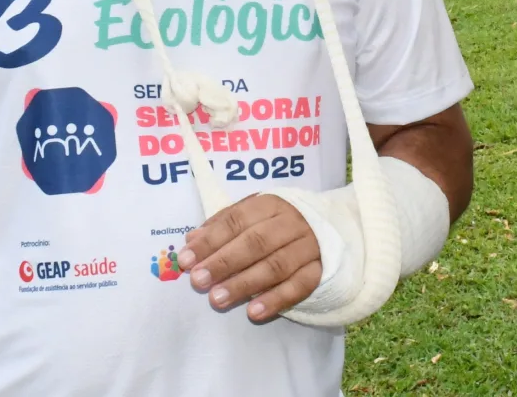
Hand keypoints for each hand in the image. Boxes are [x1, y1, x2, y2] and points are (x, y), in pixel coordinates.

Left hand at [181, 194, 322, 320]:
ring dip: (245, 283)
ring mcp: (310, 246)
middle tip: (198, 281)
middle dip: (224, 262)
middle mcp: (292, 222)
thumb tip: (191, 239)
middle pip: (256, 242)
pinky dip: (277, 299)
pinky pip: (300, 286)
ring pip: (276, 265)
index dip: (210, 240)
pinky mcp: (321, 269)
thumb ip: (222, 225)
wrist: (330, 229)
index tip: (185, 260)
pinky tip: (254, 312)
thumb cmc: (277, 224)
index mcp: (271, 204)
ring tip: (218, 299)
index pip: (236, 220)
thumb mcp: (252, 216)